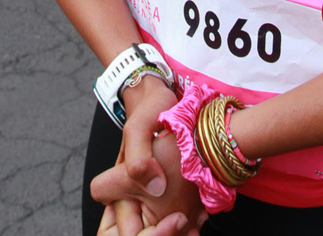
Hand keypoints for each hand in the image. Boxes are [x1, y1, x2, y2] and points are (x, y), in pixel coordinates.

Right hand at [91, 80, 205, 235]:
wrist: (168, 101)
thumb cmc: (151, 110)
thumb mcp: (140, 128)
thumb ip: (138, 159)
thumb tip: (155, 188)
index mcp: (119, 187)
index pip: (125, 229)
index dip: (147, 233)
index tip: (177, 217)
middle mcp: (133, 197)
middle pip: (147, 232)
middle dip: (170, 232)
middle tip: (191, 227)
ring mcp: (151, 198)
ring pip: (163, 229)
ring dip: (181, 229)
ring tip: (200, 219)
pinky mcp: (168, 196)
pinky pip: (176, 221)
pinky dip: (190, 222)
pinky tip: (203, 213)